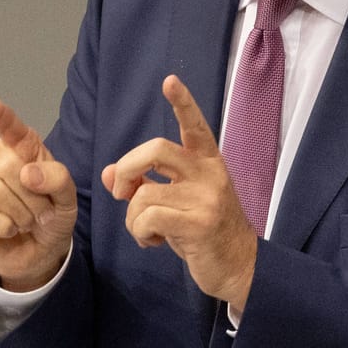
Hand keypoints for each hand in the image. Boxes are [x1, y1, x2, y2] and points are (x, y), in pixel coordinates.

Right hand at [0, 98, 76, 291]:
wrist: (39, 249)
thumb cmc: (52, 214)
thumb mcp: (67, 197)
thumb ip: (57, 178)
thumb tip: (28, 173)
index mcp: (22, 146)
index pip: (10, 127)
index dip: (0, 116)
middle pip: (9, 167)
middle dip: (33, 197)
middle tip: (41, 212)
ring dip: (19, 215)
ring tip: (26, 221)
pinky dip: (0, 226)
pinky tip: (8, 229)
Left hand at [102, 75, 257, 311]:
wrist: (240, 267)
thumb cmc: (205, 232)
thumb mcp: (176, 202)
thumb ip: (144, 183)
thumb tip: (107, 174)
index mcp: (207, 162)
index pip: (195, 126)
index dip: (182, 103)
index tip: (170, 81)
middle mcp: (209, 174)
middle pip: (156, 149)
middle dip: (127, 167)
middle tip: (120, 192)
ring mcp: (206, 198)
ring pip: (144, 193)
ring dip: (132, 218)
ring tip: (147, 231)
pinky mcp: (200, 223)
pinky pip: (148, 218)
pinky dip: (140, 232)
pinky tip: (154, 242)